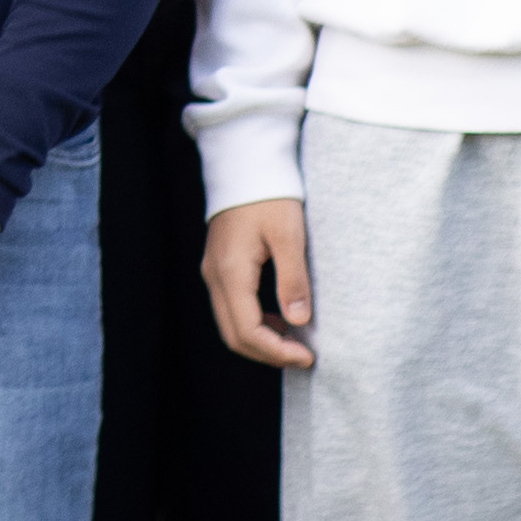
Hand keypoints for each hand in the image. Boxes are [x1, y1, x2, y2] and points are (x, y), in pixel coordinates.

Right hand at [205, 198, 313, 367]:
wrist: (245, 164)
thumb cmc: (270, 195)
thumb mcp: (289, 235)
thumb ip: (293, 280)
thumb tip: (298, 322)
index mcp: (231, 272)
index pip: (247, 331)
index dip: (276, 351)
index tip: (307, 356)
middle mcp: (215, 277)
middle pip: (233, 335)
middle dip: (267, 353)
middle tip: (302, 357)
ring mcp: (213, 272)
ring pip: (230, 324)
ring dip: (260, 341)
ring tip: (294, 342)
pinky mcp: (219, 267)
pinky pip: (231, 308)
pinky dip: (254, 324)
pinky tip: (280, 320)